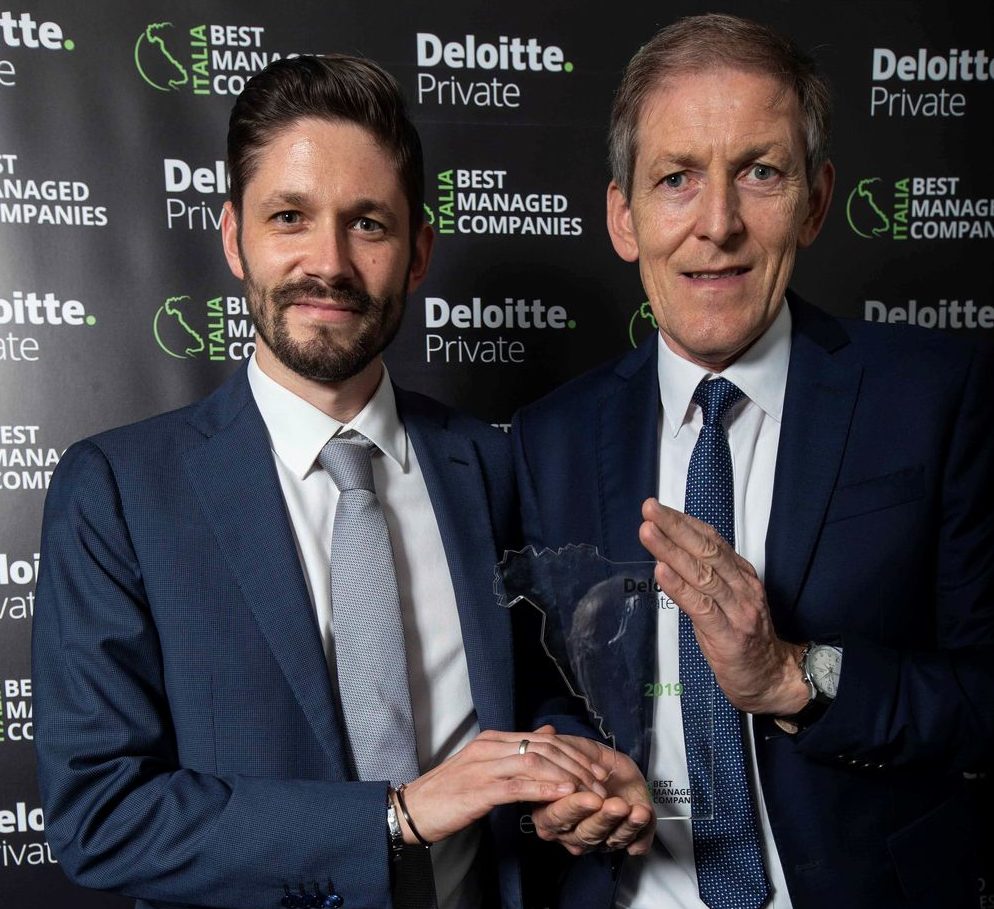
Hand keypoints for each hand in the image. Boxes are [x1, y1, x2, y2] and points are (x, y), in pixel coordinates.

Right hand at [397, 726, 609, 844]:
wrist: (414, 807)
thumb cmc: (450, 790)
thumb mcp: (485, 763)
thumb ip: (516, 749)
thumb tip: (549, 732)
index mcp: (494, 739)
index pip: (542, 738)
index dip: (573, 752)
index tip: (596, 768)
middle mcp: (490, 746)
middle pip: (544, 747)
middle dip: (577, 764)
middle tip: (600, 781)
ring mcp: (484, 766)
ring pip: (534, 761)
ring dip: (567, 776)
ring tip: (589, 789)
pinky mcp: (479, 789)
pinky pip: (518, 785)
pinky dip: (544, 787)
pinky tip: (563, 794)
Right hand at [530, 735, 653, 855]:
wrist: (612, 768)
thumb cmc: (586, 761)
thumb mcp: (567, 749)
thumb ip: (552, 747)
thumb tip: (546, 733)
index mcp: (550, 815)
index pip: (557, 816)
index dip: (571, 806)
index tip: (581, 792)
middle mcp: (571, 833)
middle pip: (584, 833)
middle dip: (600, 817)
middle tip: (607, 801)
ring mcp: (597, 841)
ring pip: (608, 839)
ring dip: (622, 824)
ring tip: (631, 809)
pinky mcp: (623, 841)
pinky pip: (633, 843)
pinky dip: (639, 832)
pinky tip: (641, 817)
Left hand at [638, 498, 808, 714]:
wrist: (772, 678)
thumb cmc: (743, 637)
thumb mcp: (729, 600)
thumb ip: (707, 577)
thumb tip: (671, 552)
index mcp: (742, 574)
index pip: (712, 540)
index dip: (685, 522)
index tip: (660, 507)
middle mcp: (742, 586)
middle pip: (706, 550)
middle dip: (675, 527)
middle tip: (649, 508)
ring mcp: (737, 610)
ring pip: (702, 573)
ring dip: (671, 550)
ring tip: (647, 532)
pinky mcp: (728, 635)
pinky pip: (700, 606)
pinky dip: (679, 587)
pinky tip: (661, 571)